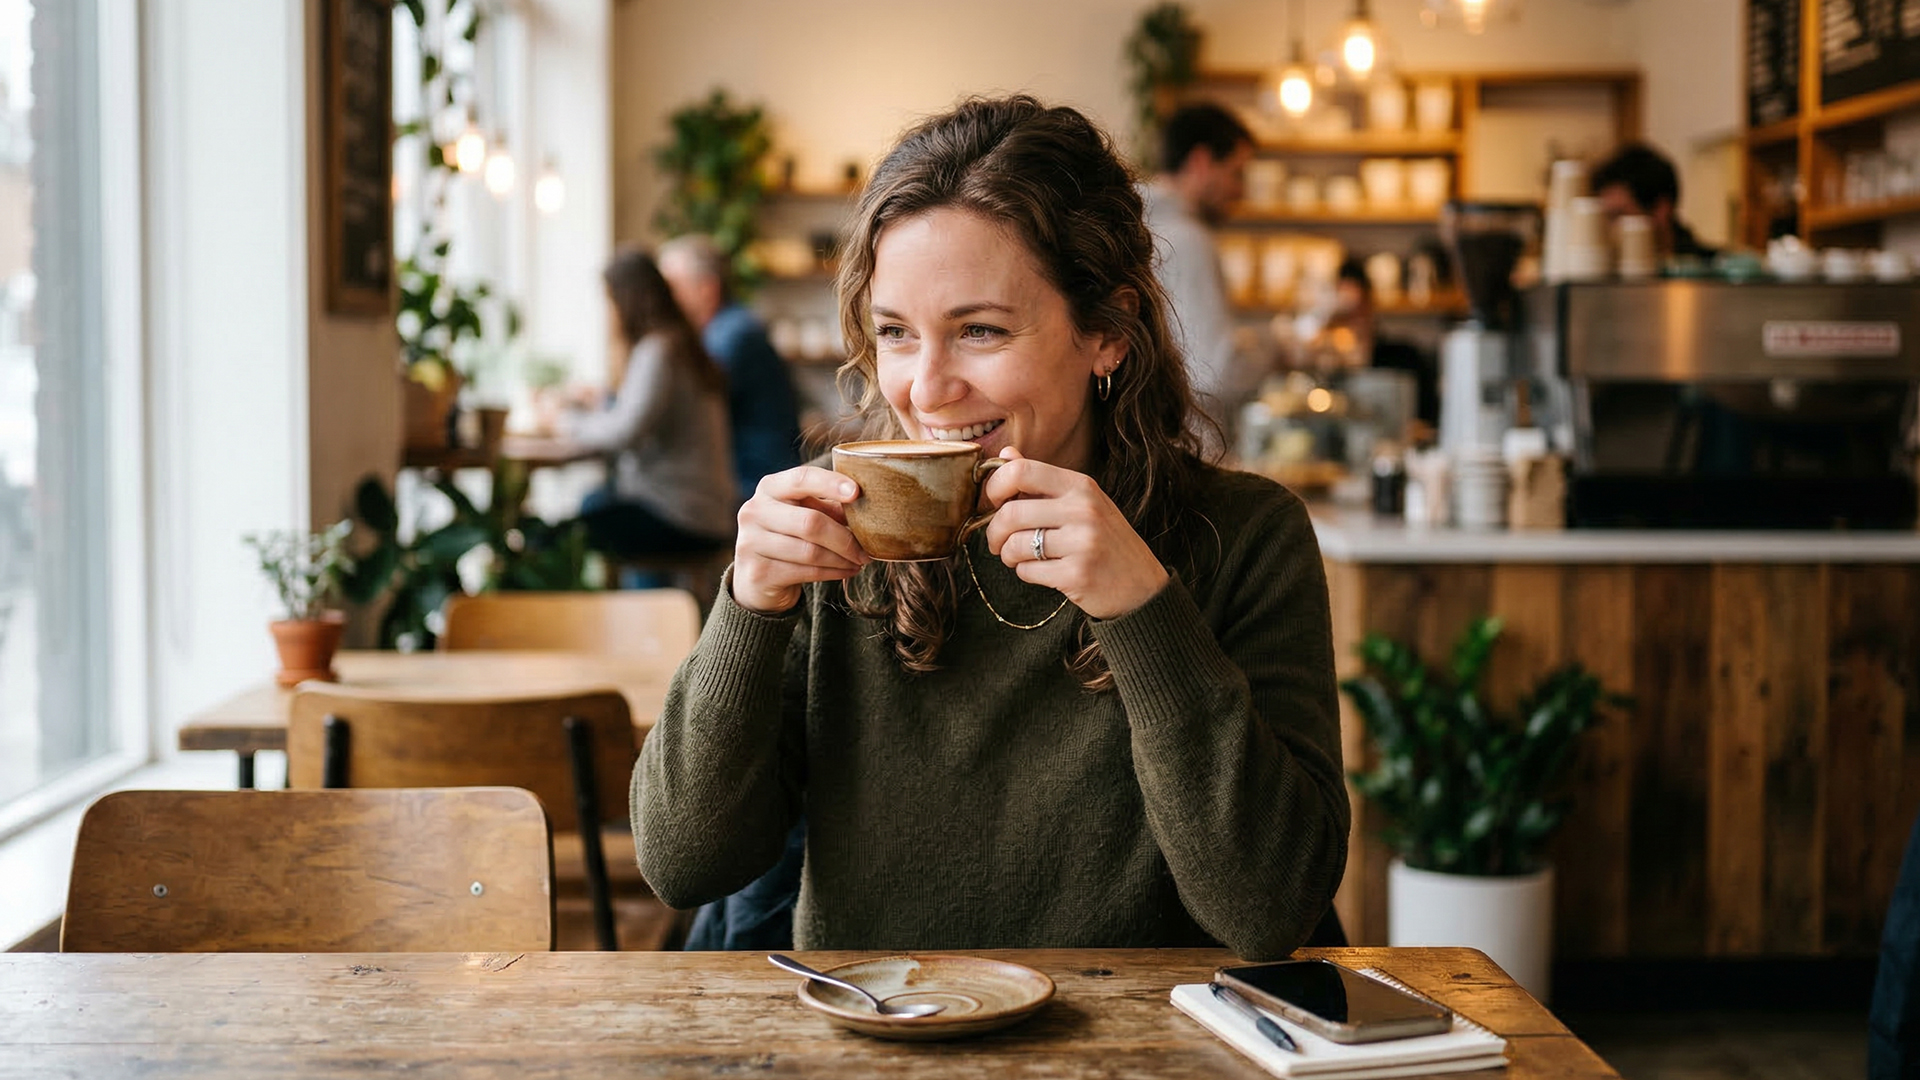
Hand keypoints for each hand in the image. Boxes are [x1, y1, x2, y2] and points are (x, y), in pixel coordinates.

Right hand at [732, 466, 870, 613]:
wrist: (756, 577)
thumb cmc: (789, 536)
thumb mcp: (805, 513)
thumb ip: (829, 507)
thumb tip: (865, 509)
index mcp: (769, 488)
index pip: (801, 479)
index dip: (830, 483)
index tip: (856, 492)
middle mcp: (754, 511)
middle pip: (810, 522)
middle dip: (844, 538)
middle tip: (866, 550)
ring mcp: (751, 542)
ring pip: (811, 552)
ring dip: (842, 559)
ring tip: (860, 561)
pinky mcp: (758, 572)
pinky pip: (806, 572)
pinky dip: (833, 572)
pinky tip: (847, 571)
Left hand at [979, 448, 1167, 619]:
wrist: (1142, 587)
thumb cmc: (1106, 542)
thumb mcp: (1082, 503)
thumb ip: (1042, 481)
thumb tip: (1006, 455)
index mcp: (1081, 485)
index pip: (1021, 470)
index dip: (995, 486)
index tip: (993, 502)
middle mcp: (1083, 509)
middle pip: (1011, 512)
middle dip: (994, 531)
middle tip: (997, 542)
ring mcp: (1082, 542)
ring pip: (1015, 544)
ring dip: (1007, 555)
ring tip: (1017, 558)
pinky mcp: (1077, 574)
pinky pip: (1027, 571)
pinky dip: (1024, 573)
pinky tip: (1040, 571)